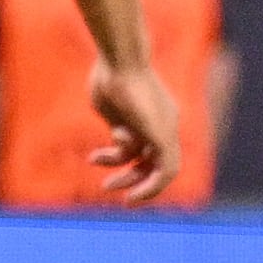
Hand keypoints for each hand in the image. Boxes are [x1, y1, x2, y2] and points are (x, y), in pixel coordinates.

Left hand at [87, 59, 182, 202]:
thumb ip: (163, 149)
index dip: (151, 188)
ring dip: (114, 164)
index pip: (167, 170)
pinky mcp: (119, 119)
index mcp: (169, 134)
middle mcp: (156, 132)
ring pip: (131, 157)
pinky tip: (93, 155)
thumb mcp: (150, 124)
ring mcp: (137, 126)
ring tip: (94, 160)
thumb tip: (168, 175)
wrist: (118, 63)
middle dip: (130, 180)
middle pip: (148, 167)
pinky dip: (106, 154)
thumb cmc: (135, 92)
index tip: (131, 199)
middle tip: (108, 189)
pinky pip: (117, 146)